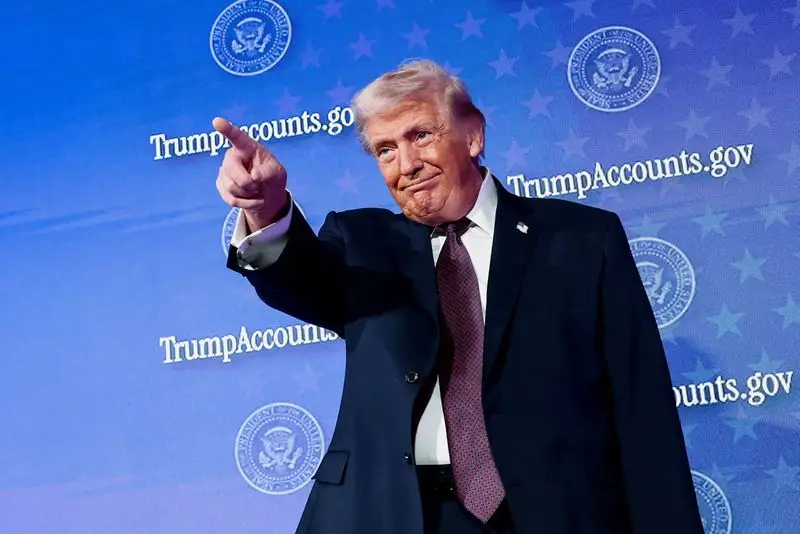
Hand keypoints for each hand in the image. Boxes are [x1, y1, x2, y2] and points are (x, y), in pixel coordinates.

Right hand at [212, 117, 288, 231]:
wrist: (267, 196)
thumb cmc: (273, 178)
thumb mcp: (278, 173)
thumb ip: (268, 172)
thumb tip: (254, 176)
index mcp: (247, 147)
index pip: (237, 137)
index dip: (227, 129)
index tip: (217, 121)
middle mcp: (232, 156)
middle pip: (234, 172)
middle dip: (249, 183)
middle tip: (259, 184)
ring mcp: (224, 170)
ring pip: (232, 187)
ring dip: (249, 194)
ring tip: (256, 189)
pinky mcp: (220, 185)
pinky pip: (231, 199)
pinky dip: (246, 203)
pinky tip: (252, 199)